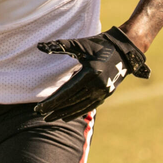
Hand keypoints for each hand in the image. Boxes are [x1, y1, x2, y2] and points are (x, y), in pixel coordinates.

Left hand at [33, 26, 150, 120]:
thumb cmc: (99, 44)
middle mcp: (97, 85)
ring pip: (80, 107)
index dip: (52, 101)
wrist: (124, 50)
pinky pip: (89, 106)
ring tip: (50, 118)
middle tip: (40, 114)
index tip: (39, 108)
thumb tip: (39, 46)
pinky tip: (66, 116)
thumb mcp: (80, 44)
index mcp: (90, 72)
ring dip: (64, 113)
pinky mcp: (106, 94)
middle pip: (72, 101)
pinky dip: (77, 112)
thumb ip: (60, 46)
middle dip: (55, 109)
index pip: (66, 91)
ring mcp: (103, 92)